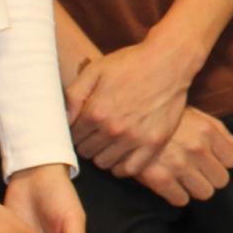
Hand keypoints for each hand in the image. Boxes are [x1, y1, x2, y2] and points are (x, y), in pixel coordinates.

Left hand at [65, 30, 199, 170]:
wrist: (168, 62)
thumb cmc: (130, 64)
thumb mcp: (96, 70)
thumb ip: (74, 95)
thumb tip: (64, 120)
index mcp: (96, 111)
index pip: (72, 136)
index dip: (76, 130)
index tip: (83, 124)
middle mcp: (113, 129)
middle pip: (86, 151)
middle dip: (87, 142)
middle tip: (96, 131)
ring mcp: (134, 139)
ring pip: (104, 163)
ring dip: (102, 154)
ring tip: (108, 141)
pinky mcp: (153, 144)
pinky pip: (129, 170)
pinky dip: (121, 166)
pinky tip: (121, 153)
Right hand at [132, 107, 232, 206]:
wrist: (126, 120)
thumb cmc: (163, 117)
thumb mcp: (193, 114)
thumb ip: (218, 130)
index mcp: (207, 131)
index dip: (222, 162)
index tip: (211, 160)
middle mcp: (196, 148)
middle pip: (221, 180)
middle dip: (210, 177)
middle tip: (196, 171)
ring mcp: (179, 164)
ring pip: (204, 193)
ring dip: (195, 188)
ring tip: (183, 178)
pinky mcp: (160, 178)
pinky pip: (181, 200)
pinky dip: (176, 195)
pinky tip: (169, 184)